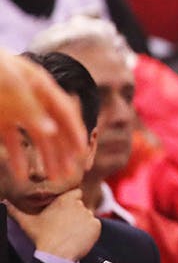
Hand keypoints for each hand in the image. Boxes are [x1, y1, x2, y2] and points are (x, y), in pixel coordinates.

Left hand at [0, 50, 87, 181]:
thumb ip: (30, 108)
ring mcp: (14, 110)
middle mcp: (32, 99)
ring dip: (45, 158)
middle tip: (70, 173)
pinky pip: (11, 142)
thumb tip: (51, 132)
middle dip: (63, 151)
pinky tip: (21, 173)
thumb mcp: (10, 86)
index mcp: (40, 86)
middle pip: (53, 127)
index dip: (76, 132)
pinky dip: (17, 157)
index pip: (65, 111)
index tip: (82, 153)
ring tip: (53, 177)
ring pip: (36, 137)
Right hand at [7, 190, 100, 261]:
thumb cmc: (42, 237)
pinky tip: (78, 238)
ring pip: (87, 216)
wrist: (57, 253)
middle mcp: (79, 204)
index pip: (75, 193)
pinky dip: (90, 231)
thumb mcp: (27, 222)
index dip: (72, 200)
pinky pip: (95, 226)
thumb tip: (3, 202)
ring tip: (70, 234)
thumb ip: (15, 211)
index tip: (66, 209)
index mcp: (65, 200)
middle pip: (81, 206)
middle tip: (65, 225)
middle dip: (75, 213)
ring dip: (82, 223)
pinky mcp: (96, 225)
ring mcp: (89, 215)